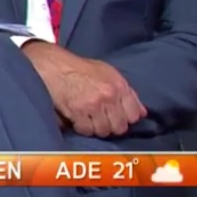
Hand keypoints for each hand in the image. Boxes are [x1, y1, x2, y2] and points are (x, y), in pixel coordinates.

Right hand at [25, 43, 145, 137]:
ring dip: (96, 128)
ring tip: (89, 119)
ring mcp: (94, 104)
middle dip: (111, 126)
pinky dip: (82, 127)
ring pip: (103, 131)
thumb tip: (142, 113)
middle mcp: (109, 95)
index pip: (135, 115)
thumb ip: (127, 93)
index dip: (126, 118)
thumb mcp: (107, 73)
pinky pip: (86, 130)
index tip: (118, 117)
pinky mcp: (78, 112)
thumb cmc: (79, 68)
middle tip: (101, 120)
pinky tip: (78, 119)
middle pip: (120, 127)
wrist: (54, 66)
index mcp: (119, 85)